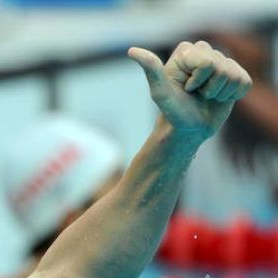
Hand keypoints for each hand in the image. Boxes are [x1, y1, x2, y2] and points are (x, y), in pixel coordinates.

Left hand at [129, 41, 251, 139]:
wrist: (188, 129)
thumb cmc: (173, 111)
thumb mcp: (161, 92)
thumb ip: (151, 70)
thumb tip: (132, 50)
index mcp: (186, 50)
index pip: (207, 62)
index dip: (198, 81)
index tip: (186, 89)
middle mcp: (204, 51)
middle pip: (222, 67)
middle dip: (209, 87)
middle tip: (197, 94)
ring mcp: (222, 61)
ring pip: (234, 75)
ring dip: (220, 93)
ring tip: (206, 96)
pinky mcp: (236, 74)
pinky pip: (244, 82)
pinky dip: (233, 95)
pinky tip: (219, 98)